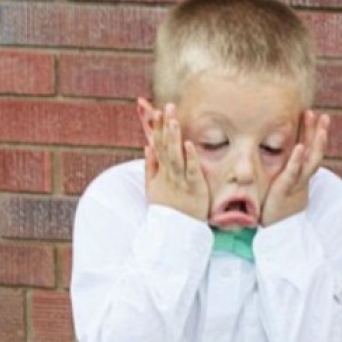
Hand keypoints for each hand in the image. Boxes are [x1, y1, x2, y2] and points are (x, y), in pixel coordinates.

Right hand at [143, 102, 209, 221]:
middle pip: (166, 147)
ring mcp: (181, 181)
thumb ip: (150, 167)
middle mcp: (169, 174)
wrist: (174, 233)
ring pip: (176, 156)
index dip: (157, 128)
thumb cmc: (166, 211)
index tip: (156, 110)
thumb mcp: (152, 188)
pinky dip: (190, 158)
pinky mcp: (194, 189)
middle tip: (168, 107)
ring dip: (175, 137)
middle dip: (166, 127)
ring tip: (174, 120)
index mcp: (161, 172)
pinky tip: (189, 144)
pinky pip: (192, 171)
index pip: (157, 145)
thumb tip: (147, 146)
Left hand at [260, 110, 329, 226]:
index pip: (311, 152)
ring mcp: (296, 184)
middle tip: (324, 116)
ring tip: (319, 126)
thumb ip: (286, 173)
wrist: (277, 233)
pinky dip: (296, 160)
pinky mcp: (285, 190)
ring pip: (310, 161)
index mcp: (302, 176)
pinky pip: (292, 173)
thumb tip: (284, 159)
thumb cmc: (277, 209)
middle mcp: (303, 179)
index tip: (318, 118)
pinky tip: (299, 146)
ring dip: (315, 142)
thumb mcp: (284, 188)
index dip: (315, 135)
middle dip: (320, 134)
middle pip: (315, 153)